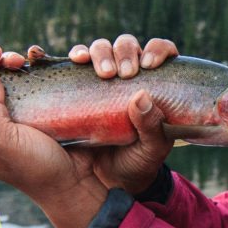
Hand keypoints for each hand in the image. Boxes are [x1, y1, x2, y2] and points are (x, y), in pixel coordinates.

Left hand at [0, 36, 178, 227]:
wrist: (76, 180)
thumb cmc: (35, 169)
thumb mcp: (3, 141)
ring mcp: (17, 112)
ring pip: (4, 75)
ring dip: (9, 61)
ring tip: (20, 61)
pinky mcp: (40, 105)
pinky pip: (31, 78)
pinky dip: (32, 65)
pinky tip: (35, 60)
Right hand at [66, 35, 178, 191]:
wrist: (110, 181)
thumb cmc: (139, 160)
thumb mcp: (152, 148)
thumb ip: (152, 126)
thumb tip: (141, 96)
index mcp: (154, 82)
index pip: (160, 51)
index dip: (157, 49)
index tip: (148, 65)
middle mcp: (128, 74)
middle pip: (125, 45)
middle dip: (122, 52)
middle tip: (120, 74)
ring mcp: (101, 78)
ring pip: (99, 49)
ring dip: (96, 53)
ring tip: (97, 72)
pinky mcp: (77, 86)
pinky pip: (70, 63)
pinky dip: (68, 55)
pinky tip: (66, 59)